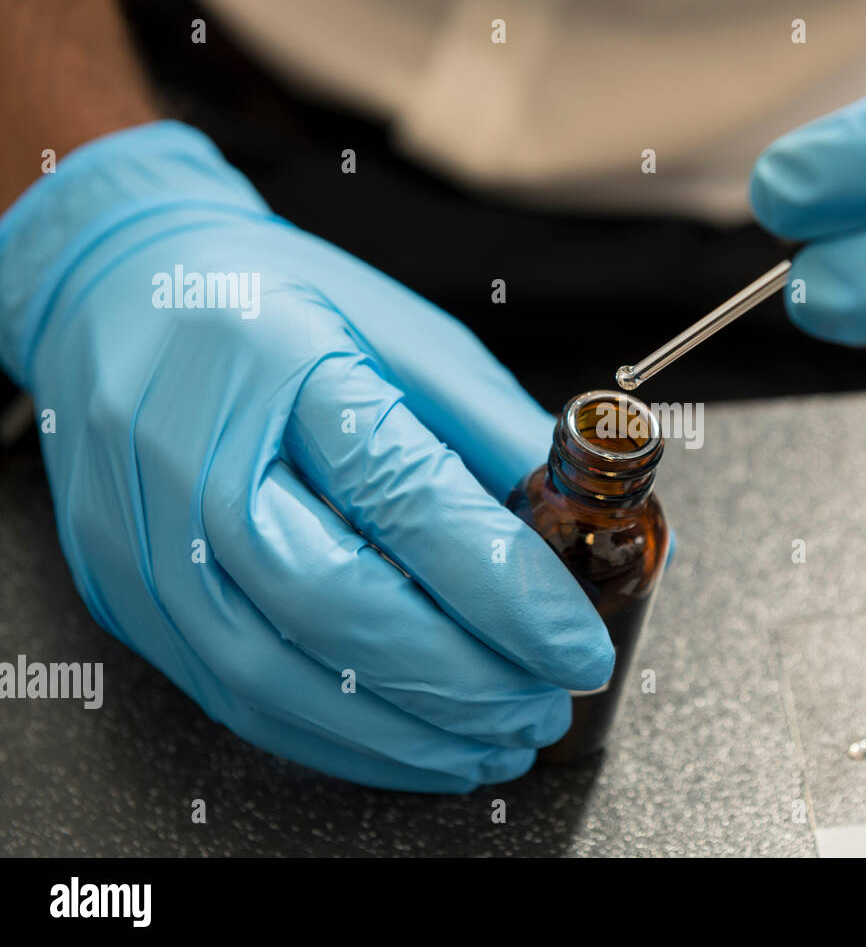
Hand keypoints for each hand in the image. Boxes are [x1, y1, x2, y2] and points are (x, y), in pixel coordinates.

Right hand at [0, 122, 612, 790]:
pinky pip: (236, 698)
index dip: (506, 591)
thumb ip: (490, 430)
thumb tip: (578, 525)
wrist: (113, 295)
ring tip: (495, 741)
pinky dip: (339, 738)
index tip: (578, 644)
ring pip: (280, 676)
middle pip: (336, 605)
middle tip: (543, 704)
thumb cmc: (273, 305)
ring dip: (408, 732)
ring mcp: (146, 536)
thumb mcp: (402, 332)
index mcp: (281, 363)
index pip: (406, 499)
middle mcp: (195, 456)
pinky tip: (412, 743)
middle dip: (463, 680)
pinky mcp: (129, 596)